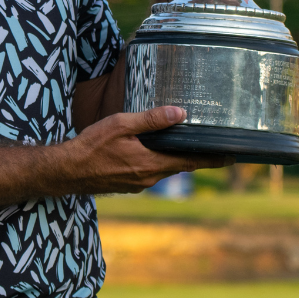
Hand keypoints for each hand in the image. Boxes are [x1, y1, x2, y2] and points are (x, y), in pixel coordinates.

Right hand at [59, 106, 227, 193]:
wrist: (66, 171)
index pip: (191, 161)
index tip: (232, 157)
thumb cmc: (91, 146)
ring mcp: (139, 183)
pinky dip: (158, 161)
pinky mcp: (129, 183)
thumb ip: (151, 120)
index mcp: (151, 164)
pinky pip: (150, 171)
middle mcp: (149, 178)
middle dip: (198, 156)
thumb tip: (180, 113)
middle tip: (216, 147)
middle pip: (181, 165)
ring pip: (165, 168)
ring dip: (176, 157)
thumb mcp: (121, 125)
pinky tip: (154, 150)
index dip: (213, 159)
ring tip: (186, 144)